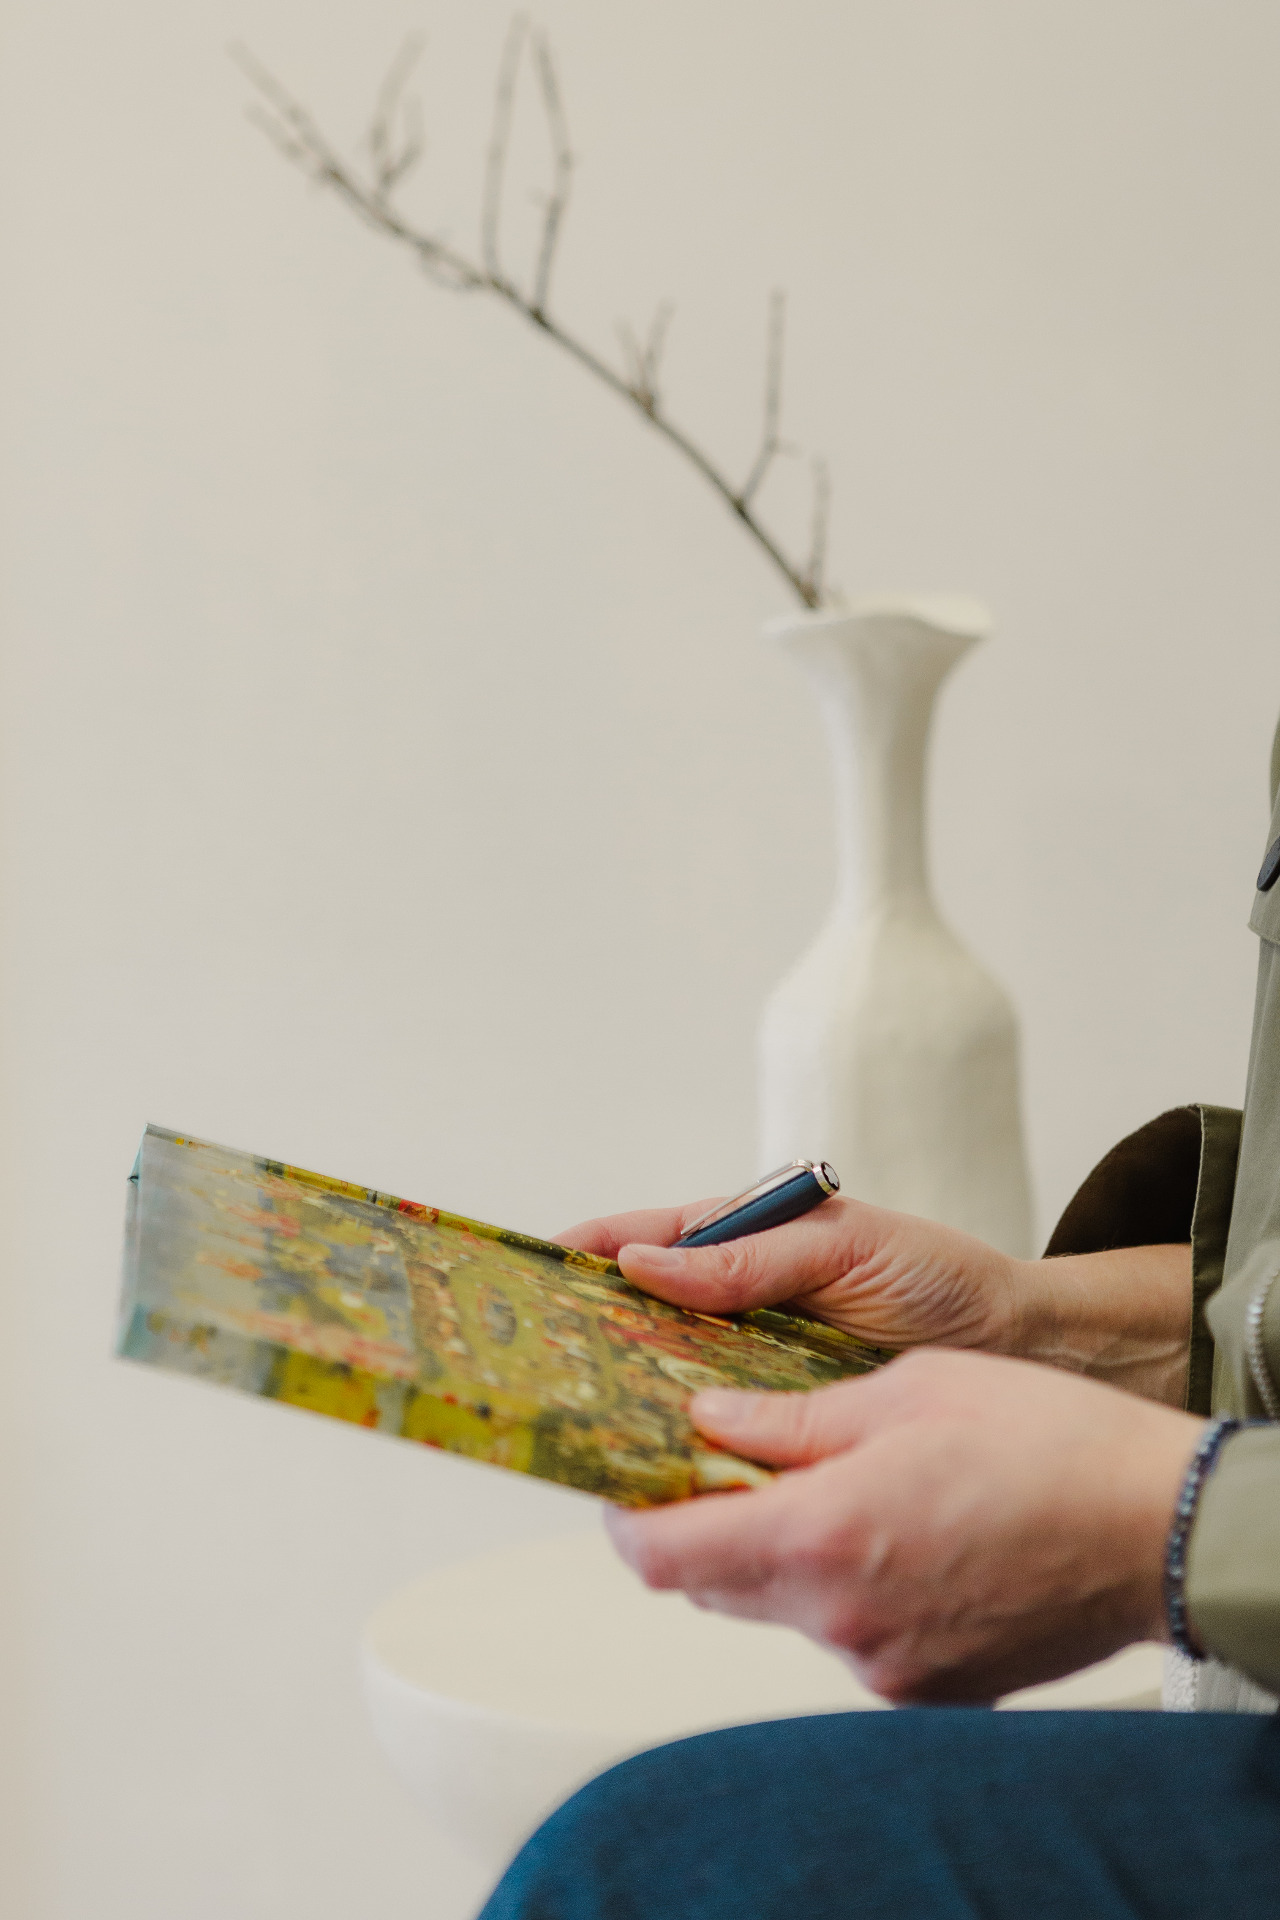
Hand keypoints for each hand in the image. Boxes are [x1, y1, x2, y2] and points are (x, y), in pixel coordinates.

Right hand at [558, 1199, 1192, 1401]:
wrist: (1022, 1353)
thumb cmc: (937, 1279)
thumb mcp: (848, 1246)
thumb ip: (751, 1257)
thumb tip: (641, 1263)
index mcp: (739, 1241)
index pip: (637, 1240)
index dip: (577, 1254)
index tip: (523, 1275)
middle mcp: (731, 1306)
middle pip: (633, 1319)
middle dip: (582, 1336)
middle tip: (531, 1363)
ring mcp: (750, 1369)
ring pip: (664, 1386)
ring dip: (626, 1404)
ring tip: (575, 1427)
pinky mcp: (777, 1425)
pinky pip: (715, 1438)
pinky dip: (683, 1452)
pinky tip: (657, 1474)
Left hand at [605, 1348, 1204, 1702]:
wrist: (1162, 1526)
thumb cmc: (1046, 1439)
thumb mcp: (905, 1389)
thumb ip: (790, 1417)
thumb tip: (708, 1422)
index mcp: (821, 1536)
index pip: (664, 1557)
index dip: (625, 1518)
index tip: (621, 1482)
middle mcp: (841, 1618)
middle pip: (716, 1584)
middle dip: (704, 1523)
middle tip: (725, 1459)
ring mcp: (884, 1664)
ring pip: (784, 1607)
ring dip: (783, 1550)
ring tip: (837, 1481)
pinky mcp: (927, 1687)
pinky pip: (849, 1632)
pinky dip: (846, 1582)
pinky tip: (899, 1529)